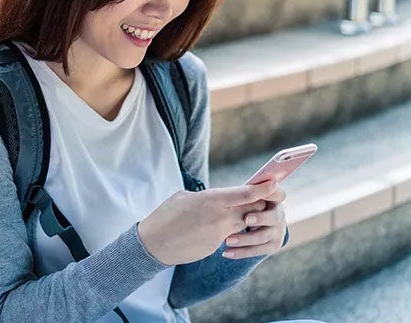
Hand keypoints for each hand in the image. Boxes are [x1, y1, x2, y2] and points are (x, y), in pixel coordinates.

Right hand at [137, 181, 277, 265]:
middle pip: (252, 209)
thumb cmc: (165, 216)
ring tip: (234, 212)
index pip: (246, 194)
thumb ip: (207, 196)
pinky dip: (227, 230)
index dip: (264, 188)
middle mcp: (219, 217)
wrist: (154, 244)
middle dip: (259, 203)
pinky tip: (210, 228)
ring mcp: (219, 234)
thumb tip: (221, 198)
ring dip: (244, 218)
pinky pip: (228, 236)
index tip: (275, 183)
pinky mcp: (215, 246)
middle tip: (266, 197)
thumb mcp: (184, 197)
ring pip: (243, 224)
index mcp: (211, 200)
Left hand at [222, 182, 286, 258]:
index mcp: (273, 198)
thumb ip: (251, 190)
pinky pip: (257, 251)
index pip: (278, 195)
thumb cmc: (243, 205)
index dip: (272, 195)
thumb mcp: (245, 196)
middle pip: (274, 217)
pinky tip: (226, 253)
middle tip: (246, 219)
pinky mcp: (272, 245)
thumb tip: (270, 182)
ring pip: (264, 237)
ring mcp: (277, 232)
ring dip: (245, 239)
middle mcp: (279, 215)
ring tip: (227, 240)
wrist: (242, 221)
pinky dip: (241, 252)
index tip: (262, 196)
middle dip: (260, 218)